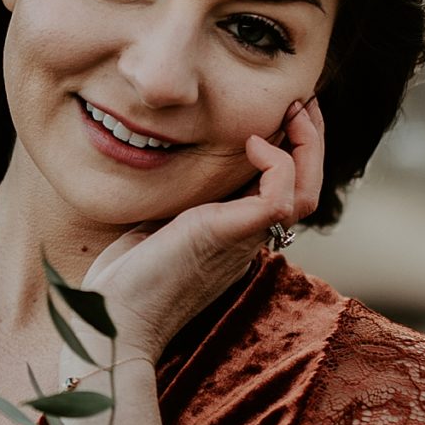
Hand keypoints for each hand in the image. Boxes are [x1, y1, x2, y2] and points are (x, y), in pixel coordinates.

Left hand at [76, 96, 324, 367]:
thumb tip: (164, 158)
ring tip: (291, 112)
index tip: (279, 113)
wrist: (113, 322)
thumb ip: (174, 197)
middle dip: (311, 142)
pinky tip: (252, 143)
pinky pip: (281, 198)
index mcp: (234, 234)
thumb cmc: (123, 279)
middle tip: (299, 103)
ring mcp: (242, 240)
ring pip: (305, 195)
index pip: (283, 189)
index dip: (291, 149)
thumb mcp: (153, 221)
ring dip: (308, 147)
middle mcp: (247, 239)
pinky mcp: (229, 236)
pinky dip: (277, 164)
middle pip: (307, 190)